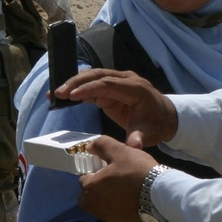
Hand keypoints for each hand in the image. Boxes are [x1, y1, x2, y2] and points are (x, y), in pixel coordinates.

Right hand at [54, 68, 176, 147]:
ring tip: (56, 94)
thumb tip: (134, 145)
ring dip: (74, 83)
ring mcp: (119, 80)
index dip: (89, 89)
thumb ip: (139, 137)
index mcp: (135, 89)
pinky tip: (66, 96)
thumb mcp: (149, 133)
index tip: (72, 96)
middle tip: (57, 93)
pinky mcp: (113, 86)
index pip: (108, 84)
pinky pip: (94, 83)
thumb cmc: (156, 125)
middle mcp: (126, 79)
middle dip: (76, 83)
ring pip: (93, 76)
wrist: (165, 117)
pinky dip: (80, 88)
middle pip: (97, 75)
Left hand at [77, 135, 157, 221]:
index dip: (94, 173)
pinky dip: (119, 208)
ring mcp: (109, 217)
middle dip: (95, 190)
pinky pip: (115, 215)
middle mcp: (95, 206)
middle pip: (87, 198)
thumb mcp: (119, 150)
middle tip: (111, 181)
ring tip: (123, 189)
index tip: (106, 169)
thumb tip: (89, 147)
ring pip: (100, 208)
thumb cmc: (137, 171)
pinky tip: (131, 200)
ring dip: (106, 199)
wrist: (161, 194)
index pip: (83, 180)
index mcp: (91, 188)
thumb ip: (101, 145)